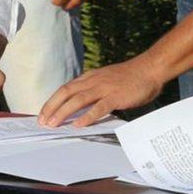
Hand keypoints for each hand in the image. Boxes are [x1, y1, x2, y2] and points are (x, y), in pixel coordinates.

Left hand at [38, 56, 163, 127]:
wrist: (150, 68)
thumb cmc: (132, 76)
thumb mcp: (108, 79)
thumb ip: (95, 90)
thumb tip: (83, 106)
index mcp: (91, 77)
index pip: (66, 88)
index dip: (52, 101)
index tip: (43, 114)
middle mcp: (94, 81)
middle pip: (66, 93)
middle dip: (51, 107)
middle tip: (42, 121)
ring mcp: (105, 88)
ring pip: (78, 100)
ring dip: (63, 112)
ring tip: (53, 124)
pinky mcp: (116, 96)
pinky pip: (99, 107)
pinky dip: (87, 116)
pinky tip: (78, 125)